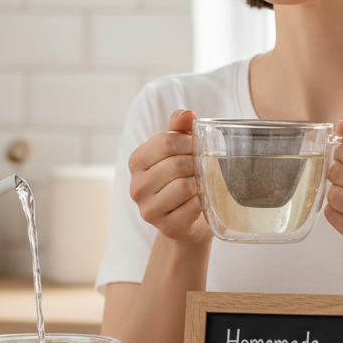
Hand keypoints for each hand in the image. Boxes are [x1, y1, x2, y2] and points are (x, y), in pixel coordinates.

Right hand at [128, 109, 212, 244]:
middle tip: (206, 166)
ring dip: (200, 183)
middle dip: (198, 163)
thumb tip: (187, 114)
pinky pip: (191, 208)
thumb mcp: (180, 149)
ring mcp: (148, 209)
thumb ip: (180, 128)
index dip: (190, 142)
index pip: (166, 141)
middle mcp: (136, 186)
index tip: (199, 147)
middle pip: (176, 164)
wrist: (188, 220)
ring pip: (183, 187)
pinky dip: (202, 202)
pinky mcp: (165, 227)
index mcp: (137, 161)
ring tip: (203, 182)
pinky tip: (202, 201)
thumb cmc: (183, 178)